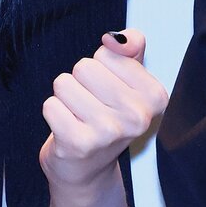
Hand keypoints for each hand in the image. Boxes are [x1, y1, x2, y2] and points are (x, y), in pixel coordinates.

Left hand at [40, 28, 169, 190]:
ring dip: (65, 98)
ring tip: (79, 116)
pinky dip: (53, 113)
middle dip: (80, 82)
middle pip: (84, 67)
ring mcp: (109, 131)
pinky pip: (50, 105)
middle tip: (90, 106)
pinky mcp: (79, 143)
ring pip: (64, 83)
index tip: (109, 93)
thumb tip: (115, 38)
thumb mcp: (126, 80)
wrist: (86, 168)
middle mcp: (138, 116)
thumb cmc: (105, 117)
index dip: (101, 68)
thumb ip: (129, 48)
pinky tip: (67, 128)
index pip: (108, 53)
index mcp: (155, 96)